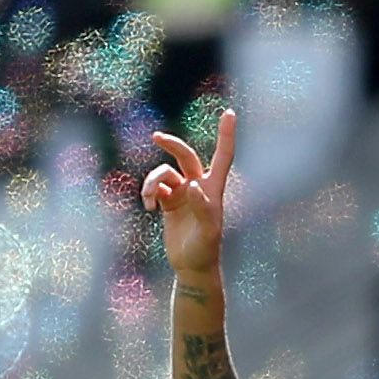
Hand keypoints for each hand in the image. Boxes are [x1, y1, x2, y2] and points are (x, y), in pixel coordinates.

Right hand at [138, 108, 237, 275]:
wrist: (192, 266)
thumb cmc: (205, 249)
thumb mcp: (207, 230)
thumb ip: (201, 207)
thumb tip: (191, 185)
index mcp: (214, 188)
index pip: (223, 155)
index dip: (226, 134)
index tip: (230, 112)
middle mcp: (199, 186)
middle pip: (185, 155)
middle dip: (171, 144)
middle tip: (156, 137)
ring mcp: (182, 193)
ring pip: (163, 172)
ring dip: (152, 182)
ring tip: (150, 201)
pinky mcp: (168, 202)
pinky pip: (154, 187)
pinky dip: (148, 193)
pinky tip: (149, 207)